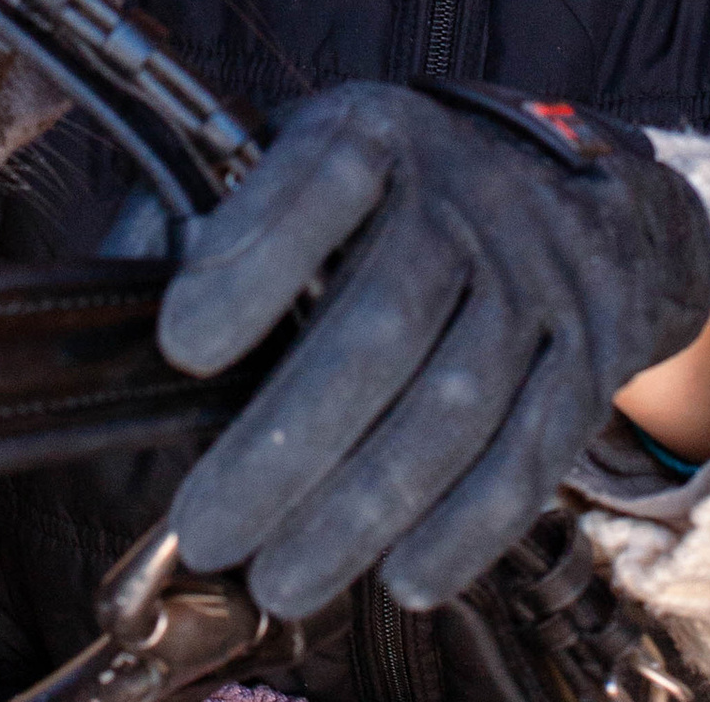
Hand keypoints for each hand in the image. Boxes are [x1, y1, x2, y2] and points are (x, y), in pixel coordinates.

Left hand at [155, 82, 709, 618]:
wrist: (572, 194)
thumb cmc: (398, 192)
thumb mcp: (310, 156)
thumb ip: (216, 210)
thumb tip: (122, 296)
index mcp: (379, 132)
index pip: (320, 178)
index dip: (251, 257)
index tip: (180, 346)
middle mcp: (467, 195)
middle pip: (382, 321)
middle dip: (289, 440)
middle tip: (207, 525)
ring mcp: (538, 275)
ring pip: (454, 402)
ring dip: (363, 507)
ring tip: (279, 578)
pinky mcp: (587, 354)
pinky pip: (532, 451)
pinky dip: (466, 525)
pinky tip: (401, 575)